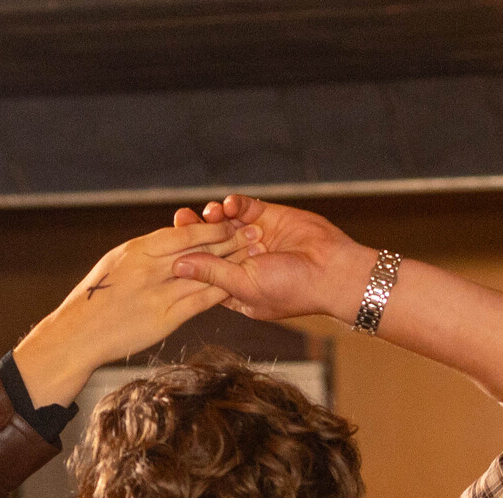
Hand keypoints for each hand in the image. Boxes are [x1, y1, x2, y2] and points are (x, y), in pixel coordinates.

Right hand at [13, 220, 246, 404]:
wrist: (79, 334)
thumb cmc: (95, 298)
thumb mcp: (117, 264)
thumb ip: (144, 254)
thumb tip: (167, 243)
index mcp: (137, 249)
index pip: (182, 233)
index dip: (210, 227)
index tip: (231, 220)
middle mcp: (150, 268)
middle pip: (198, 249)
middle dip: (230, 239)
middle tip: (254, 232)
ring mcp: (158, 293)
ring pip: (204, 274)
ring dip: (232, 264)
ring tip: (255, 257)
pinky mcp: (164, 318)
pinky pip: (199, 302)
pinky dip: (220, 292)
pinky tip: (239, 287)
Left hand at [169, 195, 377, 325]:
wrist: (332, 270)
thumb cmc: (292, 289)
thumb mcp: (245, 285)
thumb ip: (211, 273)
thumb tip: (177, 267)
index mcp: (235, 287)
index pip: (202, 271)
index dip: (186, 258)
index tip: (169, 247)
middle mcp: (242, 262)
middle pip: (209, 244)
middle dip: (195, 232)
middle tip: (180, 218)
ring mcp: (254, 239)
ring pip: (224, 224)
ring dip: (213, 217)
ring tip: (209, 213)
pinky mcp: (267, 218)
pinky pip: (244, 207)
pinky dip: (235, 204)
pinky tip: (231, 205)